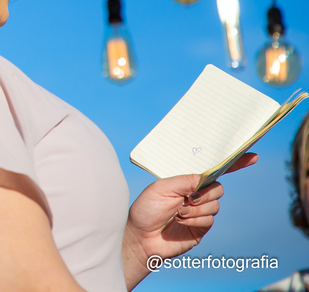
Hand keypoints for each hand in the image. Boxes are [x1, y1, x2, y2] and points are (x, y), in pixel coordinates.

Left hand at [120, 152, 256, 289]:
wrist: (141, 236)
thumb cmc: (147, 209)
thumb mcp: (162, 188)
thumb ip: (185, 181)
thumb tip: (206, 177)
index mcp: (186, 181)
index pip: (212, 171)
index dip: (233, 164)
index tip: (252, 157)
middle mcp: (195, 195)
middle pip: (218, 188)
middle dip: (205, 193)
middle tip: (187, 198)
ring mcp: (200, 211)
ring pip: (215, 205)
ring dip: (196, 209)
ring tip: (177, 212)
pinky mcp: (201, 227)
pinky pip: (209, 220)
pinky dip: (195, 220)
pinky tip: (180, 221)